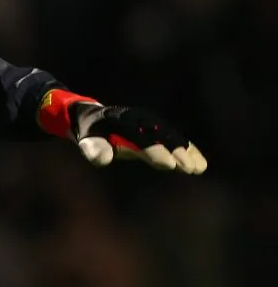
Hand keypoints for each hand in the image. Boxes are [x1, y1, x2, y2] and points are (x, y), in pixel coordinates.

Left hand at [38, 89, 207, 173]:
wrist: (94, 118)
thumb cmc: (89, 133)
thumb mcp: (86, 140)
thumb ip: (93, 149)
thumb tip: (103, 159)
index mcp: (120, 120)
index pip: (139, 136)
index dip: (154, 149)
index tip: (167, 165)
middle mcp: (138, 118)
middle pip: (160, 134)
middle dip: (175, 150)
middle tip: (188, 168)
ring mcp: (149, 121)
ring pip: (171, 135)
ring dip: (186, 150)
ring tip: (199, 168)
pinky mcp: (156, 127)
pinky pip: (174, 137)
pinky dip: (187, 148)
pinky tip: (199, 163)